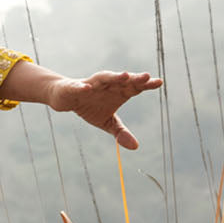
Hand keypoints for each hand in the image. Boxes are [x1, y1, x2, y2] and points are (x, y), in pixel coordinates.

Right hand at [47, 70, 162, 150]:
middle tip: (146, 76)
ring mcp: (91, 84)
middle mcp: (108, 84)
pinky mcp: (73, 87)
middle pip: (123, 80)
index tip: (159, 82)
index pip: (135, 86)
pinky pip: (78, 87)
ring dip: (114, 77)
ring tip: (124, 76)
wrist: (64, 98)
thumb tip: (136, 147)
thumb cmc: (89, 107)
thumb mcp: (106, 122)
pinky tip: (87, 89)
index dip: (147, 84)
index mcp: (118, 91)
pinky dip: (82, 87)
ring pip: (104, 78)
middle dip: (134, 78)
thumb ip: (121, 132)